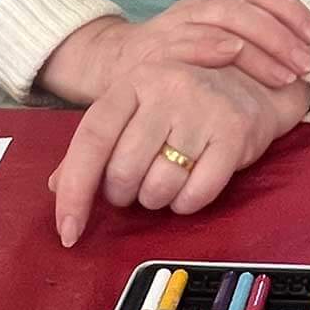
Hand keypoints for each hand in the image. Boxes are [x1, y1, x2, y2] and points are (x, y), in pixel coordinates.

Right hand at [37, 0, 309, 102]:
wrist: (110, 64)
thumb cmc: (172, 56)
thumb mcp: (210, 32)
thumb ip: (248, 19)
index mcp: (213, 5)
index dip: (290, 11)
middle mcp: (195, 10)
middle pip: (244, 8)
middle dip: (281, 35)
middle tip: (306, 63)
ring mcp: (173, 29)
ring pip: (220, 22)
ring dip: (258, 48)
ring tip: (285, 75)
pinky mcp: (153, 52)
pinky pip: (184, 42)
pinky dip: (210, 45)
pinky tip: (233, 55)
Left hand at [49, 57, 309, 244]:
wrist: (252, 78)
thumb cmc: (183, 100)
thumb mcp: (136, 107)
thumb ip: (96, 144)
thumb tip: (56, 186)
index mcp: (134, 80)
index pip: (92, 138)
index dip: (74, 190)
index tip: (68, 231)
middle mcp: (167, 88)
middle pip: (124, 170)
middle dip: (124, 194)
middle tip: (137, 184)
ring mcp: (203, 107)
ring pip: (159, 186)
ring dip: (156, 199)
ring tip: (167, 180)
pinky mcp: (235, 131)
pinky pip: (196, 193)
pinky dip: (187, 204)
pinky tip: (190, 187)